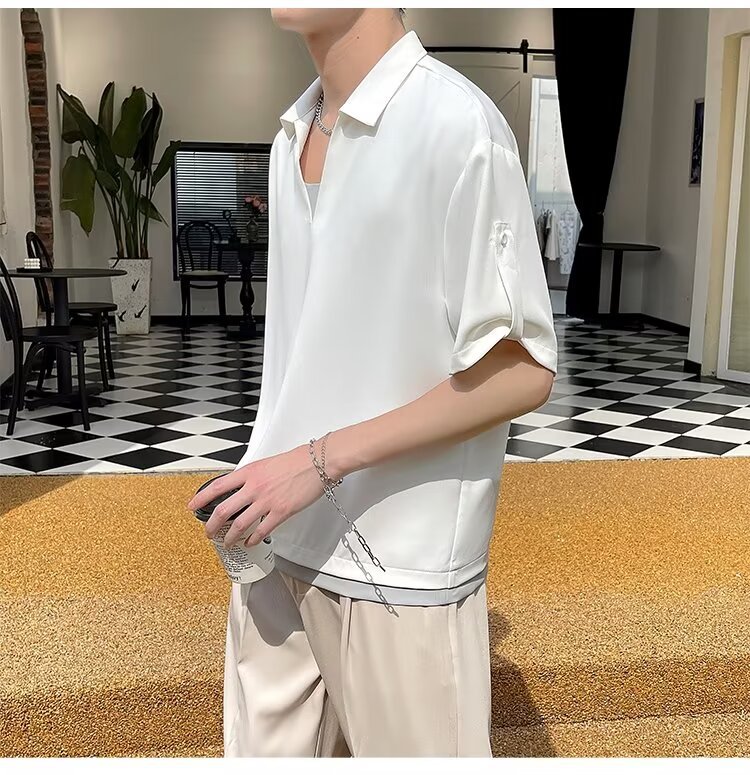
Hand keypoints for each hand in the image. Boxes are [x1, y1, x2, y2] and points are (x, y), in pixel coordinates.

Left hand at [187, 443, 324, 548]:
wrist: (317, 462)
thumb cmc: (295, 461)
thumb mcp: (266, 464)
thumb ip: (252, 477)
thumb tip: (242, 488)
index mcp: (249, 473)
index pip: (218, 486)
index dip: (201, 498)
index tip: (193, 506)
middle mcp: (254, 487)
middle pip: (224, 510)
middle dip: (211, 525)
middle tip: (208, 532)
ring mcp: (267, 501)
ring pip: (240, 525)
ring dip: (230, 537)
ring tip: (227, 542)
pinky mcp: (281, 512)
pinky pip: (262, 531)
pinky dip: (252, 540)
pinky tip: (250, 543)